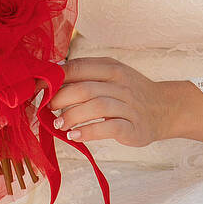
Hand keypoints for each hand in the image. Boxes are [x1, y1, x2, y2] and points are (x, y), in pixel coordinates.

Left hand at [51, 57, 169, 146]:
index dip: (54, 78)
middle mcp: (121, 84)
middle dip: (60, 100)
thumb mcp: (112, 77)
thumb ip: (85, 76)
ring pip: (97, 106)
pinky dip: (89, 132)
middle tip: (48, 109)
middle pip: (84, 88)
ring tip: (58, 124)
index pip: (78, 68)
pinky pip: (109, 128)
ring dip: (72, 116)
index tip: (36, 89)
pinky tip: (75, 136)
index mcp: (112, 68)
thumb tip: (49, 79)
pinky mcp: (134, 127)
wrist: (166, 109)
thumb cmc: (130, 93)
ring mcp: (129, 106)